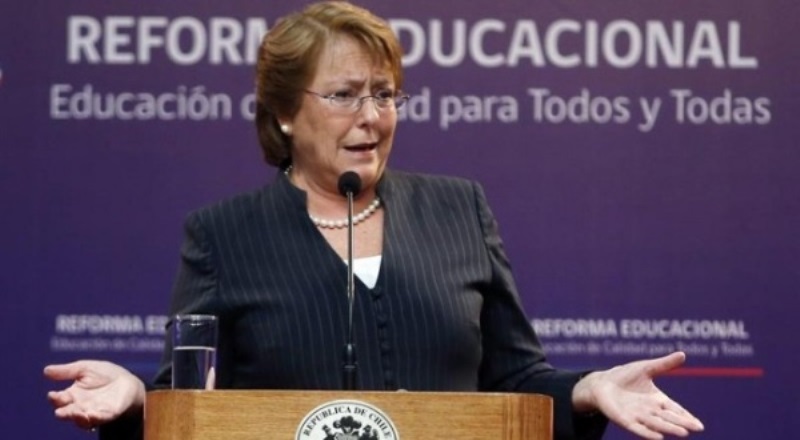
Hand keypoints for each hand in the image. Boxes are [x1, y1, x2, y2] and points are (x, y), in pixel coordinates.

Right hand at [44, 360, 145, 429]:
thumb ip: (66, 371)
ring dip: (77, 418)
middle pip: (67, 412)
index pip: (59, 399)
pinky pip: (99, 419)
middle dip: (63, 413)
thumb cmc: (103, 374)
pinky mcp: (107, 414)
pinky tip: (92, 415)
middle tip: (60, 412)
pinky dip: (95, 418)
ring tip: (76, 413)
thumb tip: (46, 370)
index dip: (54, 398)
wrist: (125, 380)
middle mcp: (79, 406)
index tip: (52, 395)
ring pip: (80, 419)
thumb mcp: (84, 368)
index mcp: (71, 395)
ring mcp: (92, 412)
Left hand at [572, 351, 703, 438]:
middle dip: (681, 424)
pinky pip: (638, 428)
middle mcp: (650, 411)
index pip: (675, 410)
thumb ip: (664, 364)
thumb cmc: (625, 376)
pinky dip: (647, 433)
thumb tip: (683, 354)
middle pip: (669, 418)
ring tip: (682, 433)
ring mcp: (638, 416)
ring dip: (669, 428)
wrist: (602, 383)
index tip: (699, 426)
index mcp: (658, 400)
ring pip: (656, 424)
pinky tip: (658, 438)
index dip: (687, 417)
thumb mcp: (646, 368)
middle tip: (695, 429)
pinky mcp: (625, 420)